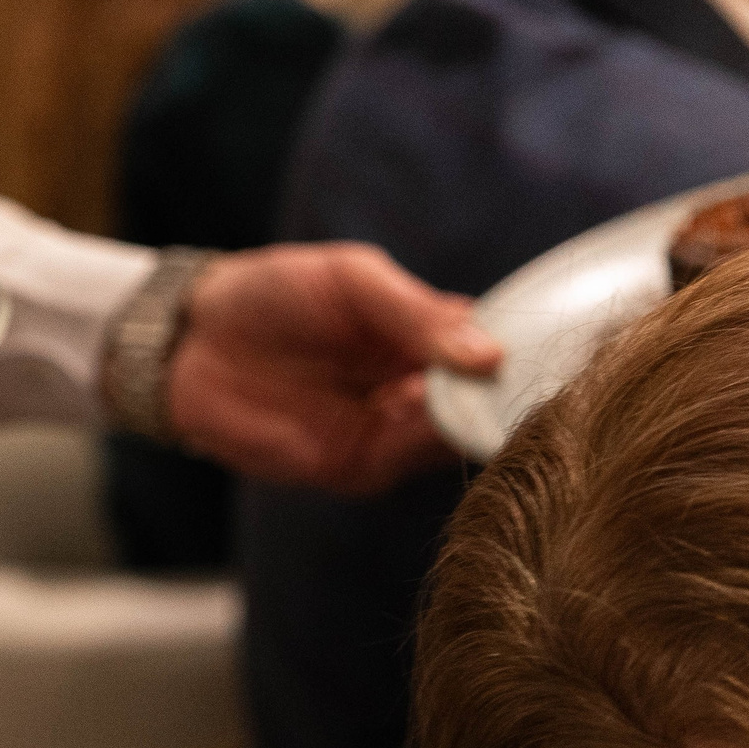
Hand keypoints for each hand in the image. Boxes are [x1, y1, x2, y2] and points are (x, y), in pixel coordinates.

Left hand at [164, 243, 499, 494]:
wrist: (191, 337)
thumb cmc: (272, 293)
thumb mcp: (351, 281)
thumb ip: (416, 314)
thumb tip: (491, 355)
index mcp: (428, 339)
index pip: (498, 351)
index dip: (526, 352)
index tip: (556, 348)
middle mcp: (419, 390)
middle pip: (487, 404)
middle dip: (506, 395)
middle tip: (520, 378)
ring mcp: (390, 433)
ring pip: (454, 439)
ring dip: (468, 421)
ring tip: (473, 389)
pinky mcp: (355, 466)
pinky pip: (405, 464)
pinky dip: (424, 445)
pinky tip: (428, 413)